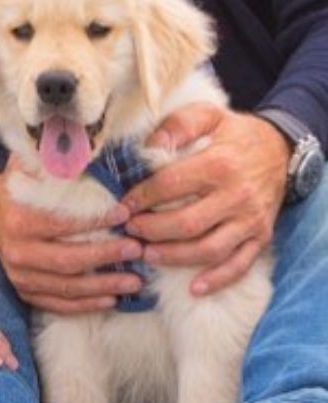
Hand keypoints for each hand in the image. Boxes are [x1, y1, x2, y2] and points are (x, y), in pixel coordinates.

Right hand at [0, 157, 145, 315]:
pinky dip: (86, 305)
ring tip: (135, 280)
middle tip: (136, 249)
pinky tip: (112, 299)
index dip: (95, 220)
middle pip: (67, 260)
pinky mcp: (25, 292)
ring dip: (104, 286)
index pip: (61, 222)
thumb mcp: (27, 166)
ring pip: (67, 287)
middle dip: (106, 256)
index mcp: (17, 218)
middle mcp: (16, 251)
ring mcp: (19, 276)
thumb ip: (51, 160)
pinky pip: (58, 304)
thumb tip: (83, 149)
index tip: (125, 214)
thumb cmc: (19, 187)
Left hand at [124, 103, 286, 294]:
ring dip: (174, 257)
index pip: (171, 185)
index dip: (141, 198)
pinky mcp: (261, 237)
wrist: (280, 149)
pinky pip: (239, 264)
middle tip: (129, 230)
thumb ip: (177, 126)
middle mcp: (237, 195)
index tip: (121, 207)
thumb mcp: (207, 114)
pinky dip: (217, 280)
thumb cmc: (234, 133)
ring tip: (147, 254)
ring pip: (209, 249)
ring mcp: (250, 220)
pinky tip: (194, 288)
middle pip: (187, 223)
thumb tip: (148, 147)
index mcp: (219, 164)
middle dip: (152, 230)